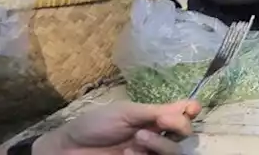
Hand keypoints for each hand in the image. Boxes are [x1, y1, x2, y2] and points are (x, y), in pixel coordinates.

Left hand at [35, 99, 200, 154]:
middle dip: (176, 127)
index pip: (182, 113)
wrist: (67, 148)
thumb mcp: (126, 112)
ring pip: (174, 153)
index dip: (191, 110)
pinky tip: (129, 153)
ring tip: (139, 140)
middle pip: (183, 135)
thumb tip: (188, 108)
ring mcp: (148, 154)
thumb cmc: (94, 125)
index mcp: (153, 118)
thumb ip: (155, 111)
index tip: (191, 109)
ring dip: (161, 144)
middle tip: (157, 123)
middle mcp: (155, 136)